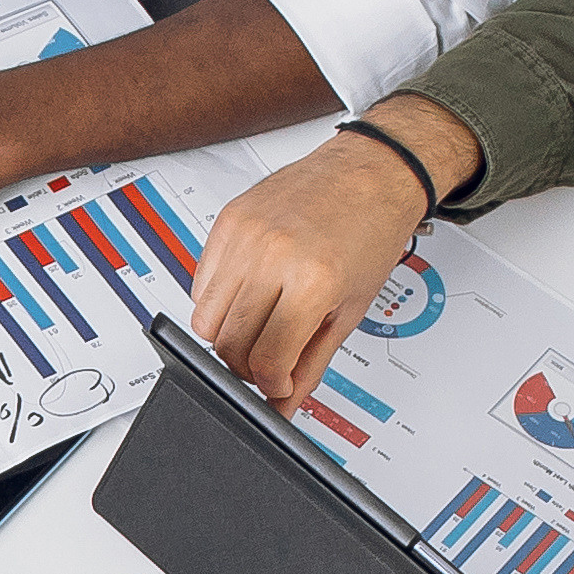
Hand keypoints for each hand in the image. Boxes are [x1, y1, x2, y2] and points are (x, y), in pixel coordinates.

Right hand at [185, 123, 443, 399]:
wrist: (372, 171)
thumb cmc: (372, 230)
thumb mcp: (351, 309)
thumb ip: (312, 363)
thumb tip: (284, 403)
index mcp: (312, 280)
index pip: (265, 358)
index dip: (271, 384)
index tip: (279, 385)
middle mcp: (272, 254)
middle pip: (228, 342)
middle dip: (247, 364)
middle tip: (270, 360)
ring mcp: (245, 234)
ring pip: (205, 317)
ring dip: (228, 333)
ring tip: (259, 326)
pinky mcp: (228, 219)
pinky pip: (201, 281)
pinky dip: (219, 299)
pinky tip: (251, 293)